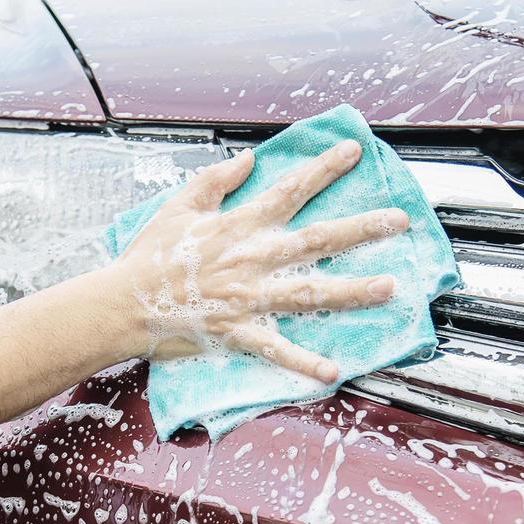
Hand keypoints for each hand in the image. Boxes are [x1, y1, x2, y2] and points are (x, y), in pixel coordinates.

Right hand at [110, 140, 408, 382]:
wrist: (123, 302)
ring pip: (309, 291)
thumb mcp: (179, 205)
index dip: (323, 168)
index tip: (355, 151)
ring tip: (388, 288)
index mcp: (239, 225)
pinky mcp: (238, 330)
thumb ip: (217, 180)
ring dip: (351, 290)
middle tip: (399, 221)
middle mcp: (252, 258)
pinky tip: (333, 371)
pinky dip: (304, 362)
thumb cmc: (149, 256)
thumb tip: (248, 158)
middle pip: (317, 239)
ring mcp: (248, 297)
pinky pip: (276, 348)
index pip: (290, 190)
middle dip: (360, 228)